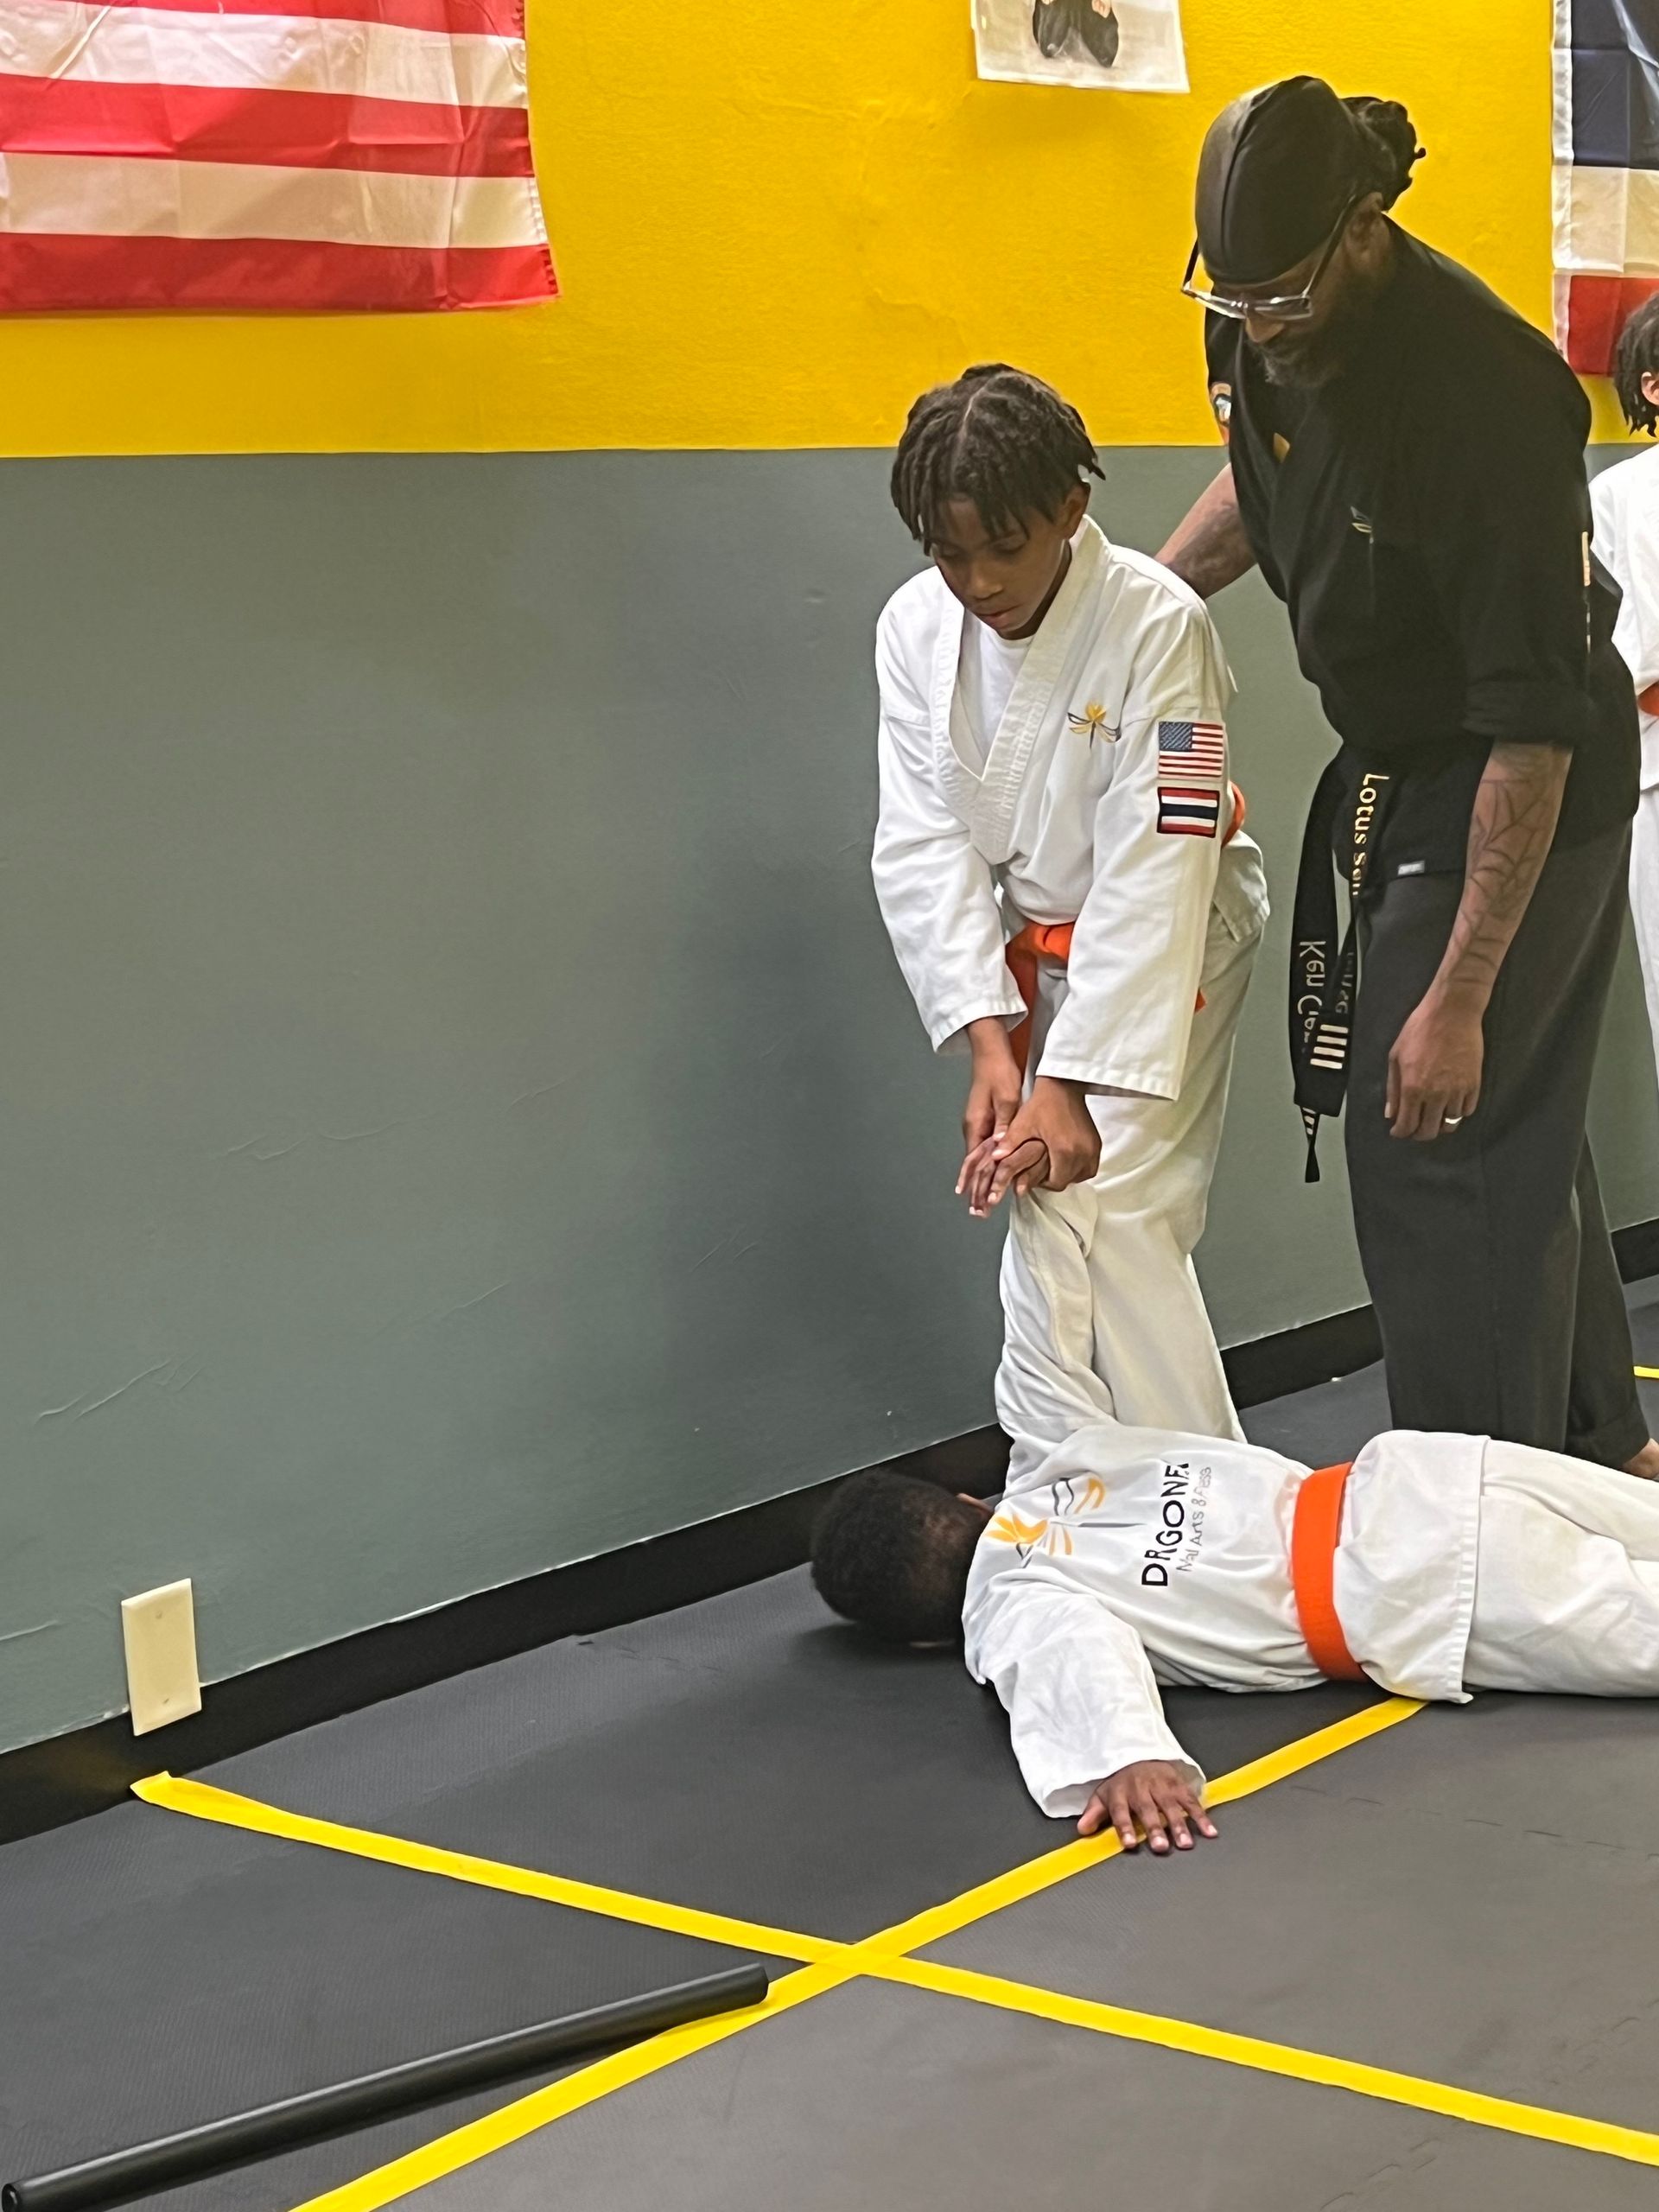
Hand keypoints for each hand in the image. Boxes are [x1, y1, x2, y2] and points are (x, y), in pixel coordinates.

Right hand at [958, 1021, 1022, 1213]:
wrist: (990, 1052)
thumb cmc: (999, 1072)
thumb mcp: (1007, 1098)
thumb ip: (1005, 1125)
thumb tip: (1001, 1149)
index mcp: (976, 1126)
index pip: (976, 1164)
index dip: (979, 1186)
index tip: (980, 1205)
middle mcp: (972, 1128)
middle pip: (972, 1166)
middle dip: (975, 1190)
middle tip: (977, 1213)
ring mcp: (976, 1125)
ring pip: (977, 1160)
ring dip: (979, 1181)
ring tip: (979, 1202)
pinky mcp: (983, 1121)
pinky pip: (982, 1150)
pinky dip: (984, 1167)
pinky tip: (986, 1177)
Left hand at [978, 1078, 1099, 1211]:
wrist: (1064, 1086)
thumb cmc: (1042, 1104)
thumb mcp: (1022, 1124)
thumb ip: (1010, 1144)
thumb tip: (994, 1159)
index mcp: (1063, 1151)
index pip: (1055, 1183)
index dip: (1043, 1183)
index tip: (1035, 1175)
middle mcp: (1082, 1153)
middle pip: (1068, 1181)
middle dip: (1054, 1179)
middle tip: (1042, 1170)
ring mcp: (1092, 1149)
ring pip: (1080, 1175)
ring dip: (1068, 1174)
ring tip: (1055, 1165)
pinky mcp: (1097, 1144)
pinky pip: (1090, 1166)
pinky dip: (1079, 1168)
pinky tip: (1067, 1160)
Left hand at [1077, 1761, 1215, 1853]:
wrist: (1139, 1753)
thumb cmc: (1121, 1783)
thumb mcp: (1104, 1794)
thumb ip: (1094, 1813)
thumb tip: (1082, 1830)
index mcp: (1120, 1792)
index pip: (1120, 1811)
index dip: (1125, 1827)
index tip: (1129, 1844)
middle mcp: (1141, 1788)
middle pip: (1148, 1809)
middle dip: (1154, 1828)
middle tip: (1161, 1847)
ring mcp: (1161, 1785)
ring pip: (1171, 1805)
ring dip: (1179, 1824)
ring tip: (1185, 1844)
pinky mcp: (1178, 1784)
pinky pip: (1191, 1800)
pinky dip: (1201, 1816)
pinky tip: (1209, 1832)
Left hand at [1386, 987, 1483, 1141]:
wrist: (1453, 1013)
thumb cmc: (1419, 1030)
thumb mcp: (1396, 1056)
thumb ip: (1393, 1088)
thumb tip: (1391, 1113)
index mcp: (1413, 1089)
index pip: (1407, 1126)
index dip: (1401, 1133)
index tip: (1398, 1131)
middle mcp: (1436, 1095)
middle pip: (1430, 1131)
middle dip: (1419, 1134)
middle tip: (1415, 1127)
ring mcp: (1458, 1091)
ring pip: (1450, 1124)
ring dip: (1440, 1124)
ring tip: (1433, 1116)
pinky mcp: (1474, 1084)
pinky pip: (1467, 1110)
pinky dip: (1458, 1113)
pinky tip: (1450, 1106)